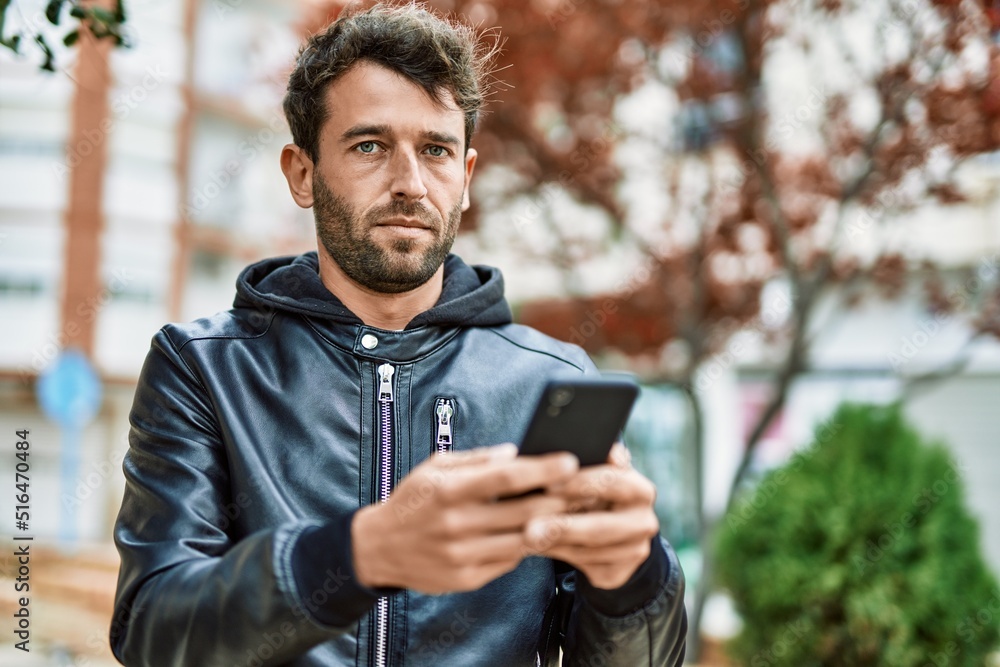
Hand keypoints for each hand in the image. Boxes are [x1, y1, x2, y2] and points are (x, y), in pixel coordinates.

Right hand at [351, 444, 578, 593]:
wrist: (379, 549)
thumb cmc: (413, 501)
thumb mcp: (434, 468)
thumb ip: (475, 460)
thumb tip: (514, 452)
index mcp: (448, 491)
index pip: (505, 477)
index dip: (542, 468)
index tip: (570, 461)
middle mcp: (456, 525)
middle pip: (523, 511)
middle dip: (559, 498)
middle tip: (585, 486)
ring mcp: (462, 556)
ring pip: (523, 540)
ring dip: (552, 525)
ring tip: (572, 510)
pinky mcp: (467, 578)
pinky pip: (510, 561)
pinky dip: (528, 546)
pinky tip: (541, 532)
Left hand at [523, 443, 659, 589]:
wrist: (612, 531)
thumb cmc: (594, 491)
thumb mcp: (596, 473)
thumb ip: (591, 461)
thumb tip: (576, 455)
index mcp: (641, 491)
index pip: (613, 482)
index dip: (580, 483)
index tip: (547, 484)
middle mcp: (644, 522)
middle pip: (601, 526)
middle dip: (563, 526)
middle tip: (530, 526)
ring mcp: (634, 551)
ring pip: (588, 550)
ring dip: (554, 544)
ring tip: (525, 538)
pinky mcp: (618, 574)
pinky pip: (582, 566)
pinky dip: (556, 555)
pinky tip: (535, 548)